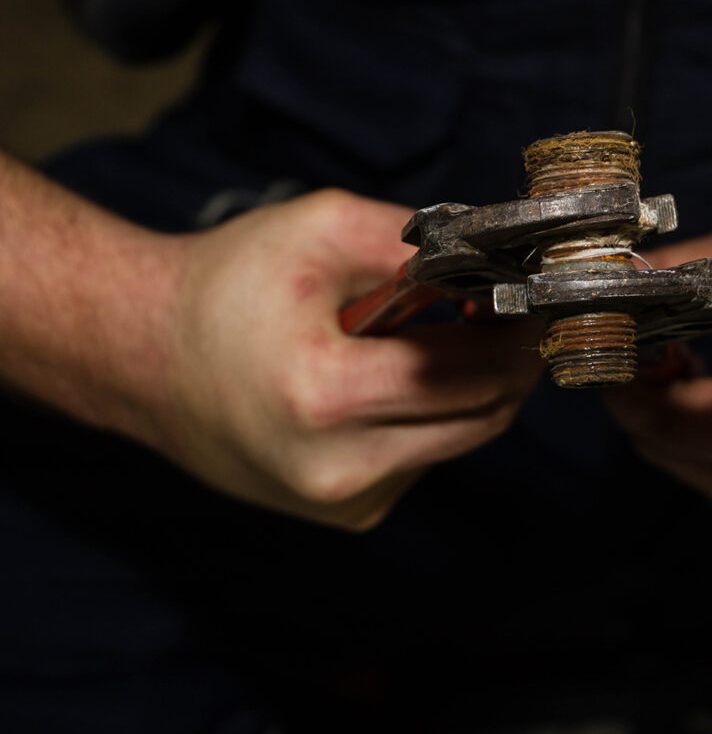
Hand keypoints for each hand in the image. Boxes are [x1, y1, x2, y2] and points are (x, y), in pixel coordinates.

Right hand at [157, 190, 543, 529]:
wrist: (146, 357)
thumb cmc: (226, 286)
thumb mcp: (321, 230)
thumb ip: (418, 242)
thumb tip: (496, 262)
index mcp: (327, 396)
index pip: (472, 374)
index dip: (517, 334)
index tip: (532, 300)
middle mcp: (338, 470)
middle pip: (481, 418)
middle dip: (508, 363)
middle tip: (504, 315)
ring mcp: (342, 503)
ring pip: (458, 442)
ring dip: (469, 389)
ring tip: (437, 337)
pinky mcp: (344, 514)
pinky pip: (422, 460)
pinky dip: (429, 418)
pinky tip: (391, 382)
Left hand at [605, 214, 711, 544]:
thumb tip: (631, 272)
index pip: (674, 421)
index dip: (632, 370)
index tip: (616, 324)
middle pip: (664, 447)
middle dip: (643, 387)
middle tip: (655, 332)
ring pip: (675, 464)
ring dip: (666, 409)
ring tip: (695, 355)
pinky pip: (702, 475)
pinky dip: (693, 432)